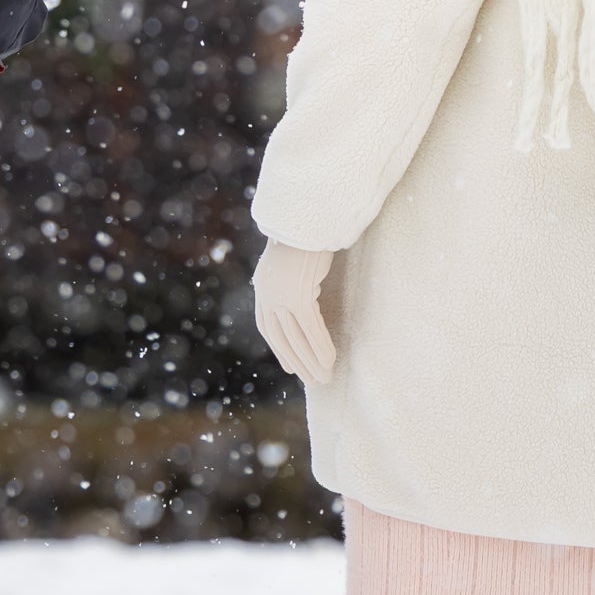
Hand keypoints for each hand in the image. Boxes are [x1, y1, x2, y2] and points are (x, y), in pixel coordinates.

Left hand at [253, 239, 338, 385]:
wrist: (306, 213)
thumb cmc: (305, 232)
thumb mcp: (291, 259)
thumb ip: (291, 277)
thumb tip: (304, 285)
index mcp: (263, 284)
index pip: (267, 326)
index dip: (279, 348)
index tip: (289, 366)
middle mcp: (268, 293)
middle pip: (281, 338)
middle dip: (298, 362)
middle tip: (313, 381)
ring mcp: (282, 296)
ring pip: (296, 338)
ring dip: (311, 361)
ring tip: (324, 378)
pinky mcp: (299, 295)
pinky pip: (311, 328)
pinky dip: (321, 346)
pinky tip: (331, 360)